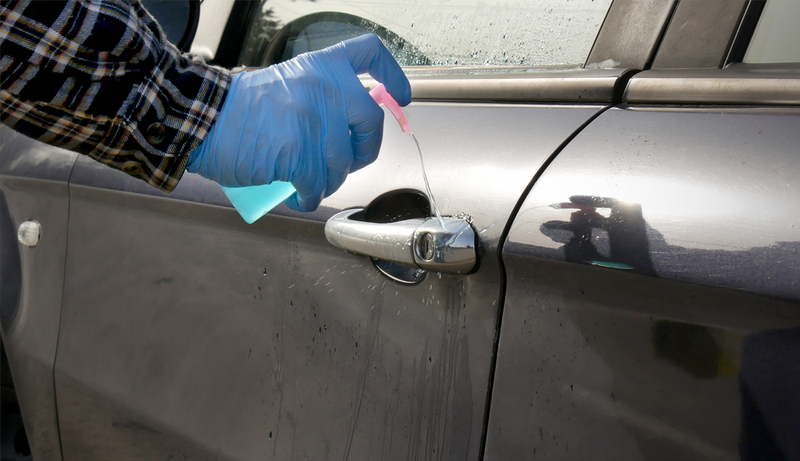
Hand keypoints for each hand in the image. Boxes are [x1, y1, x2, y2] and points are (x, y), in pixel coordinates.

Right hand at [186, 34, 410, 211]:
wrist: (203, 119)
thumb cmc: (240, 108)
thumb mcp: (289, 83)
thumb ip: (322, 94)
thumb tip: (349, 126)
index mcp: (321, 65)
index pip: (370, 54)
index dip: (393, 76)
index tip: (401, 96)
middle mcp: (324, 87)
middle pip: (371, 122)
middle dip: (366, 150)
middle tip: (350, 161)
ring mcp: (312, 120)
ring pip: (344, 162)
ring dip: (331, 180)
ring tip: (311, 181)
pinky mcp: (298, 153)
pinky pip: (318, 185)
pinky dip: (310, 197)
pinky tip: (298, 195)